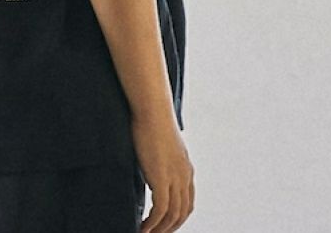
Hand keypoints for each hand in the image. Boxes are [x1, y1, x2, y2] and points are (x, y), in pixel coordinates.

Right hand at [131, 111, 194, 231]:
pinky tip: (142, 227)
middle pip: (182, 213)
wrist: (152, 110)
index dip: (178, 218)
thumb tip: (150, 163)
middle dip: (170, 228)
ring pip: (172, 215)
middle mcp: (184, 176)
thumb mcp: (161, 144)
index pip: (188, 202)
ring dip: (160, 229)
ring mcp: (175, 178)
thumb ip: (160, 158)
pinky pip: (160, 210)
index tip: (165, 225)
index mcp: (186, 168)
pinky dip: (152, 223)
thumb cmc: (152, 119)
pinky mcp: (162, 178)